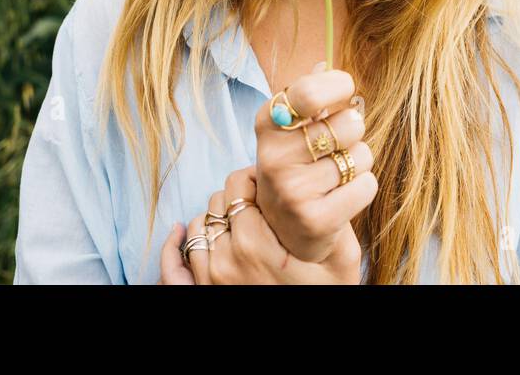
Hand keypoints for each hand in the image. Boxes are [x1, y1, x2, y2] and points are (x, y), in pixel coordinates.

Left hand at [158, 165, 361, 283]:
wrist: (303, 343)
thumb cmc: (325, 295)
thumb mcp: (341, 261)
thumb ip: (334, 222)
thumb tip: (325, 187)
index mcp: (255, 244)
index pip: (238, 185)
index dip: (254, 177)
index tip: (269, 184)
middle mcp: (226, 259)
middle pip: (219, 201)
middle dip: (239, 196)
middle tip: (260, 203)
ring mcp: (210, 278)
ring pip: (200, 224)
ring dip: (217, 218)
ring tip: (241, 221)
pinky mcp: (201, 292)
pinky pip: (179, 255)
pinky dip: (180, 240)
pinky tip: (179, 232)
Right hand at [254, 64, 376, 263]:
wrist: (286, 232)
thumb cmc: (297, 168)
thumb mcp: (292, 131)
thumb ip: (308, 97)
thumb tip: (324, 62)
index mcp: (268, 125)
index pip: (308, 92)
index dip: (338, 85)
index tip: (344, 88)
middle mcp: (274, 158)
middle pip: (348, 123)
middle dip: (353, 131)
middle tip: (335, 146)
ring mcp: (292, 192)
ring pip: (362, 155)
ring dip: (358, 162)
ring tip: (335, 175)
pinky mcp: (316, 220)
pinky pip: (367, 184)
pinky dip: (363, 188)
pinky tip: (341, 197)